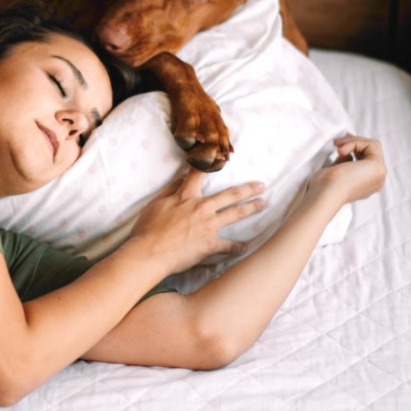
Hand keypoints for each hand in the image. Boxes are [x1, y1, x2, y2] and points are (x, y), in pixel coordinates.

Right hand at [122, 169, 265, 273]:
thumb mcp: (155, 205)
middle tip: (261, 186)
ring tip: (263, 203)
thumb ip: (170, 192)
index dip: (210, 165)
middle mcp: (202, 208)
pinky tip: (245, 247)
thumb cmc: (147, 229)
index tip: (222, 157)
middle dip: (248, 189)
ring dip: (252, 208)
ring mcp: (208, 226)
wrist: (149, 253)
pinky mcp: (210, 245)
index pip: (199, 175)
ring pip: (236, 214)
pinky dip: (238, 247)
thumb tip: (180, 180)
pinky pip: (229, 246)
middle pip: (230, 194)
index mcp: (186, 196)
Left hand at [307, 135, 386, 203]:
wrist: (326, 193)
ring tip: (337, 146)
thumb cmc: (324, 186)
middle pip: (371, 151)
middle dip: (353, 142)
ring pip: (372, 146)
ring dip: (352, 141)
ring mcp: (379, 175)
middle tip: (336, 142)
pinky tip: (341, 150)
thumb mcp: (335, 171)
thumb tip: (347, 152)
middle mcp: (376, 180)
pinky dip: (354, 143)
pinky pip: (371, 145)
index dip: (354, 146)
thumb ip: (344, 162)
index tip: (339, 142)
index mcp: (367, 184)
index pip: (366, 158)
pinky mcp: (378, 168)